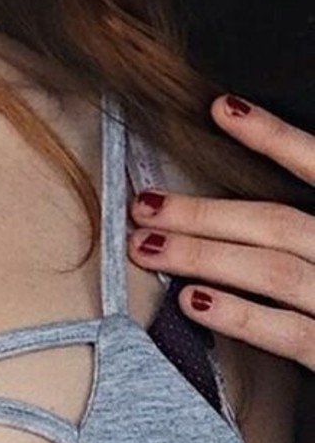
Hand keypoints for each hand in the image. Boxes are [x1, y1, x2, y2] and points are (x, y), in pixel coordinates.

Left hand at [128, 95, 314, 370]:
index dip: (275, 138)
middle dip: (204, 213)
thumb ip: (304, 228)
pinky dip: (240, 315)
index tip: (221, 108)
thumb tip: (234, 212)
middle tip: (143, 205)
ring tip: (146, 248)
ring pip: (274, 272)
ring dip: (203, 256)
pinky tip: (192, 302)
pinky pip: (291, 335)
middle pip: (279, 223)